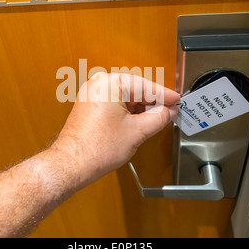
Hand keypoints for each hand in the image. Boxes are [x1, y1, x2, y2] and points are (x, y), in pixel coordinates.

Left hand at [52, 72, 179, 186]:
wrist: (72, 164)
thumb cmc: (95, 149)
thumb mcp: (137, 132)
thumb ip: (159, 117)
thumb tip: (168, 111)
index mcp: (109, 84)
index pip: (145, 85)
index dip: (164, 95)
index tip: (176, 100)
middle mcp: (98, 84)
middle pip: (135, 88)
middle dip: (153, 101)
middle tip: (170, 109)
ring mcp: (91, 94)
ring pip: (125, 96)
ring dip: (141, 107)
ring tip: (156, 118)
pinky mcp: (89, 105)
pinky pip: (115, 102)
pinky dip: (128, 111)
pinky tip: (139, 121)